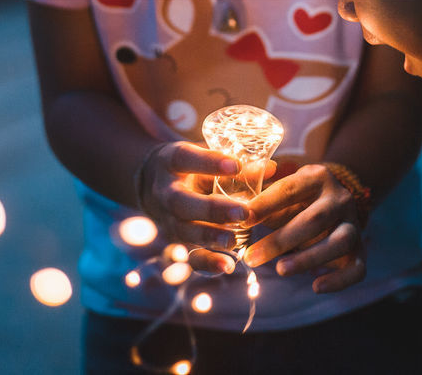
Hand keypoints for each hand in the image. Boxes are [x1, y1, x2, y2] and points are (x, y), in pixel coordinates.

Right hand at [136, 142, 249, 262]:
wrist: (150, 185)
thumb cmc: (188, 167)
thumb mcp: (204, 156)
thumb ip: (234, 164)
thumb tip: (271, 169)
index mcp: (171, 162)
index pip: (186, 158)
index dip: (209, 162)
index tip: (236, 165)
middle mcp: (165, 192)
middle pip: (181, 201)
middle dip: (212, 209)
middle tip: (242, 213)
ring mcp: (168, 219)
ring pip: (184, 231)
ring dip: (210, 237)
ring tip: (234, 241)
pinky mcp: (176, 241)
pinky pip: (188, 254)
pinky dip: (207, 262)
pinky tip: (227, 265)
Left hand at [243, 164, 365, 292]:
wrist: (335, 204)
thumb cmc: (296, 201)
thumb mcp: (280, 192)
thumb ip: (260, 199)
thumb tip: (236, 211)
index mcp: (317, 177)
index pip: (290, 189)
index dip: (265, 205)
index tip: (242, 220)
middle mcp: (340, 198)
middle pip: (315, 219)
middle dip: (281, 240)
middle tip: (251, 257)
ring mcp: (353, 224)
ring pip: (340, 242)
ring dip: (309, 258)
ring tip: (280, 270)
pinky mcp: (360, 250)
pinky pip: (357, 268)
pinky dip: (339, 280)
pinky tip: (315, 286)